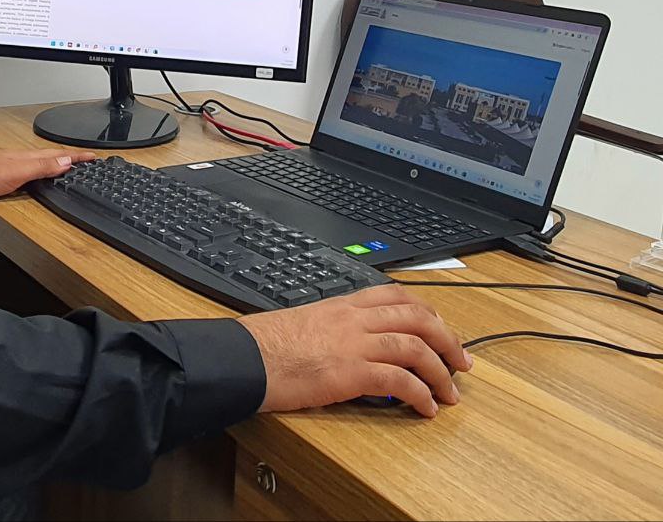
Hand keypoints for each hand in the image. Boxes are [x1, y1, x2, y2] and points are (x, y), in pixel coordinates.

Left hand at [0, 148, 97, 200]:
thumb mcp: (17, 172)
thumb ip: (41, 167)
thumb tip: (66, 161)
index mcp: (28, 157)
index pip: (58, 155)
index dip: (76, 156)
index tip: (93, 157)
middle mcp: (22, 159)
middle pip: (51, 157)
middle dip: (70, 158)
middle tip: (85, 160)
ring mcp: (12, 165)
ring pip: (41, 162)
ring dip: (57, 163)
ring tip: (68, 165)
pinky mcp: (4, 174)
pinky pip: (30, 169)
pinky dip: (41, 170)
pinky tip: (38, 175)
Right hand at [238, 284, 472, 417]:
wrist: (245, 358)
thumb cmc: (264, 345)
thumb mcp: (303, 323)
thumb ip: (331, 327)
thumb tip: (348, 345)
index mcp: (341, 305)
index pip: (395, 296)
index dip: (427, 312)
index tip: (441, 329)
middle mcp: (352, 319)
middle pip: (417, 317)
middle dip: (447, 340)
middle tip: (461, 362)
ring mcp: (353, 344)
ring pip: (415, 347)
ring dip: (441, 372)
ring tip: (450, 393)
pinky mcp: (350, 372)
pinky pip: (399, 381)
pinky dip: (420, 395)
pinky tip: (425, 409)